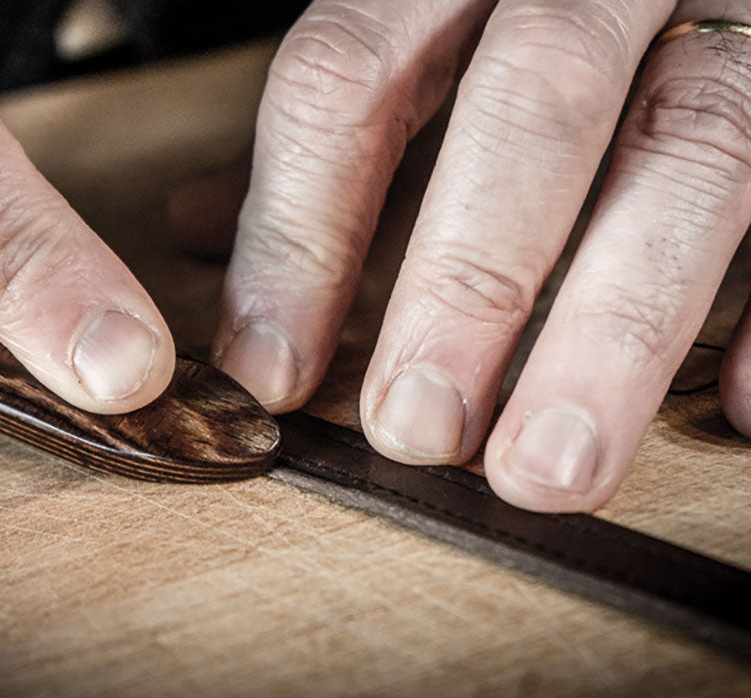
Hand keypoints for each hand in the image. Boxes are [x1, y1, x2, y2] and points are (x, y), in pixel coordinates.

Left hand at [213, 0, 750, 511]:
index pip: (351, 74)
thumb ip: (331, 124)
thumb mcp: (418, 25)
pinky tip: (734, 409)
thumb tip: (204, 224)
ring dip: (618, 330)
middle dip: (469, 280)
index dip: (300, 229)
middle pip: (534, 106)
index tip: (269, 369)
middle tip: (414, 429)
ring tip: (549, 466)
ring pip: (694, 153)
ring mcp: (735, 8)